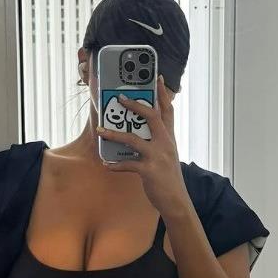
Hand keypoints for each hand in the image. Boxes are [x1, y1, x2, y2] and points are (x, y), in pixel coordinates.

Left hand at [96, 75, 189, 217]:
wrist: (176, 200)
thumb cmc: (168, 176)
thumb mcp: (167, 154)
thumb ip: (157, 140)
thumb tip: (139, 130)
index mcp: (169, 137)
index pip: (168, 110)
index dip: (162, 94)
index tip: (157, 77)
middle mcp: (165, 143)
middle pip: (152, 117)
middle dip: (136, 105)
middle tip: (121, 98)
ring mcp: (157, 156)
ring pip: (134, 139)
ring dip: (114, 134)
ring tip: (100, 131)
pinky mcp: (149, 171)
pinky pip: (128, 164)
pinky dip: (116, 164)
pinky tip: (107, 164)